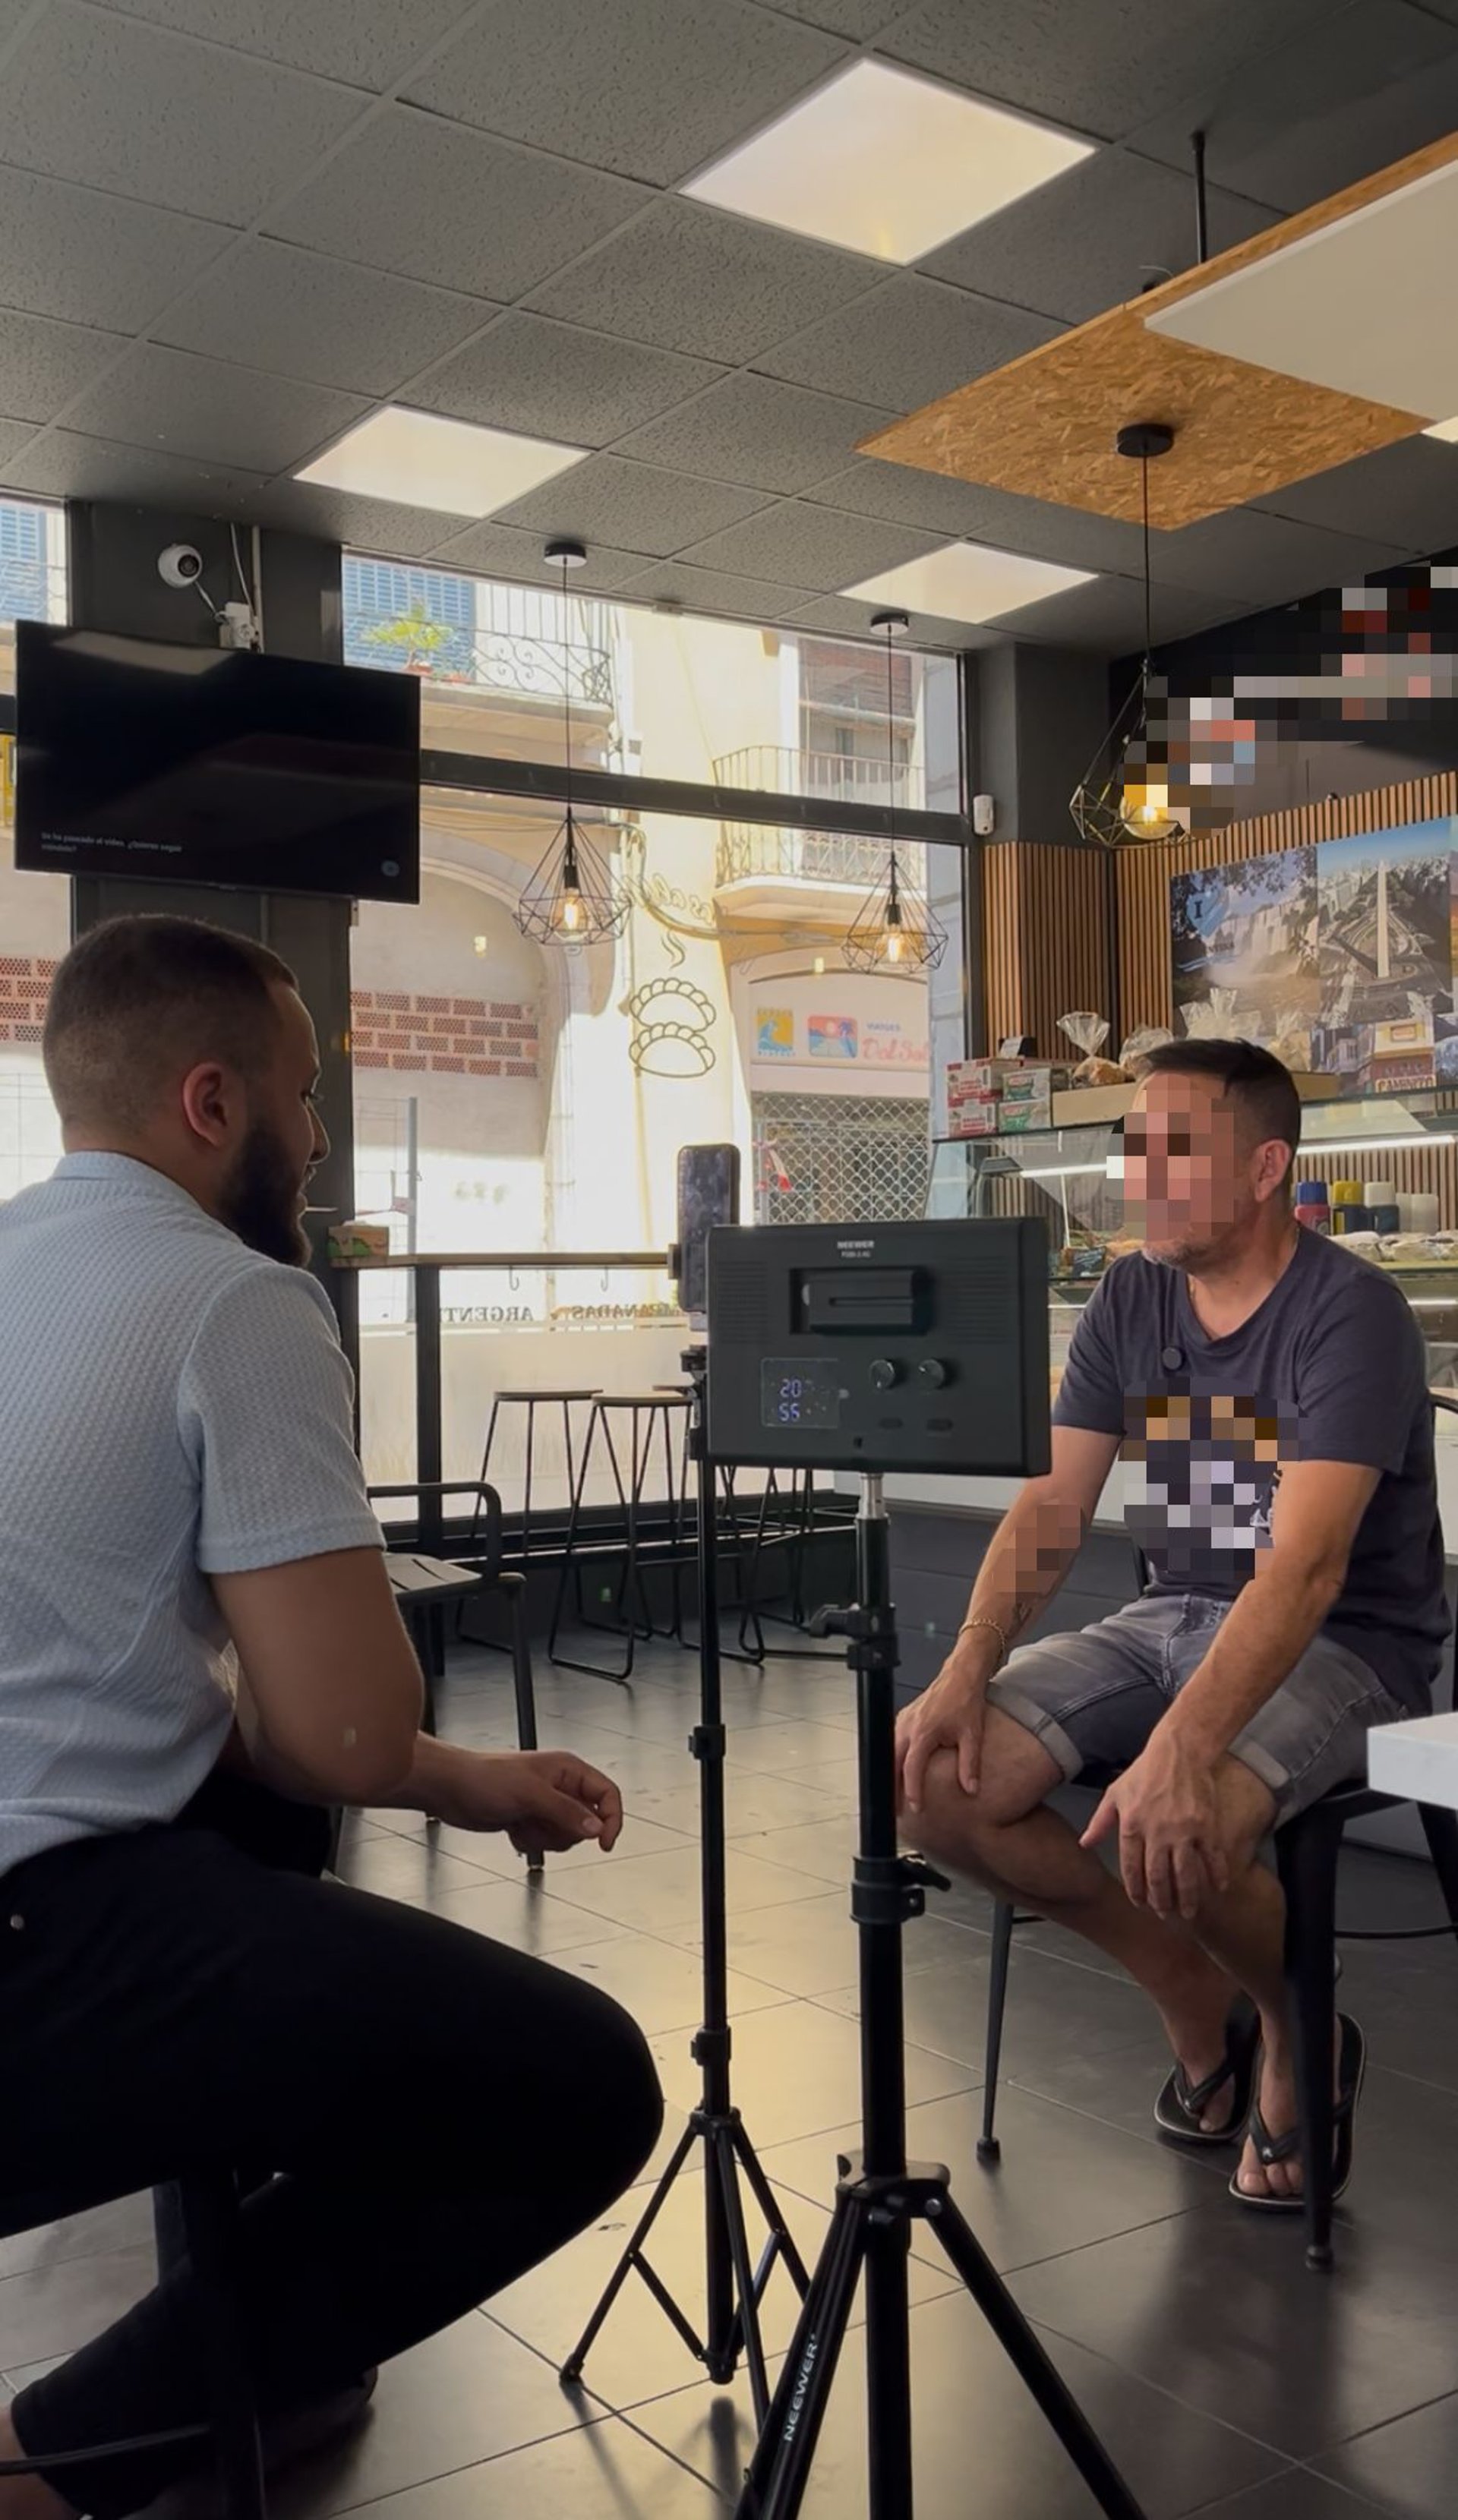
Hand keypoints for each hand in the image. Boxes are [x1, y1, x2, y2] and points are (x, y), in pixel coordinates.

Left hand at [422, 1747, 624, 1856]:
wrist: (451, 1789)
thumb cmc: (484, 1777)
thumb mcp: (531, 1794)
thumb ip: (566, 1811)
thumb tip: (595, 1828)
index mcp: (568, 1770)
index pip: (607, 1794)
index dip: (611, 1819)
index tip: (604, 1843)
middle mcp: (560, 1787)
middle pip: (587, 1822)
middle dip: (564, 1831)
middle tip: (542, 1822)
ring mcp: (545, 1806)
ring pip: (566, 1836)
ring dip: (545, 1837)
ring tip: (523, 1822)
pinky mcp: (530, 1821)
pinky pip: (545, 1842)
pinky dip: (530, 1841)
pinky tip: (513, 1827)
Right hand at [895, 1651, 992, 1815]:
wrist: (961, 1676)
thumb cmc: (965, 1701)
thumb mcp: (972, 1735)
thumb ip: (970, 1764)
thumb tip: (971, 1789)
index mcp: (923, 1733)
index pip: (911, 1769)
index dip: (912, 1791)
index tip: (915, 1808)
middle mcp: (908, 1727)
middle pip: (893, 1764)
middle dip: (893, 1788)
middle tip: (896, 1809)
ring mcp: (904, 1720)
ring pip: (890, 1753)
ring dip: (892, 1773)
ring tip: (895, 1793)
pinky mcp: (905, 1717)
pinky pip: (893, 1741)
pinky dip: (893, 1758)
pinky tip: (899, 1768)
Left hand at [1081, 1732, 1228, 1920]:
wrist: (1178, 1751)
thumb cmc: (1143, 1772)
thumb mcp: (1115, 1794)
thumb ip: (1100, 1822)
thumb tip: (1085, 1844)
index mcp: (1132, 1826)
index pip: (1132, 1869)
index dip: (1136, 1891)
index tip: (1140, 1904)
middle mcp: (1157, 1833)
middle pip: (1159, 1878)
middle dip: (1161, 1901)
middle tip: (1163, 1914)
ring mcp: (1184, 1832)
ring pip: (1186, 1875)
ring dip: (1187, 1898)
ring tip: (1187, 1913)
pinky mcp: (1207, 1826)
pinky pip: (1213, 1858)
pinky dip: (1216, 1876)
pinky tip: (1217, 1890)